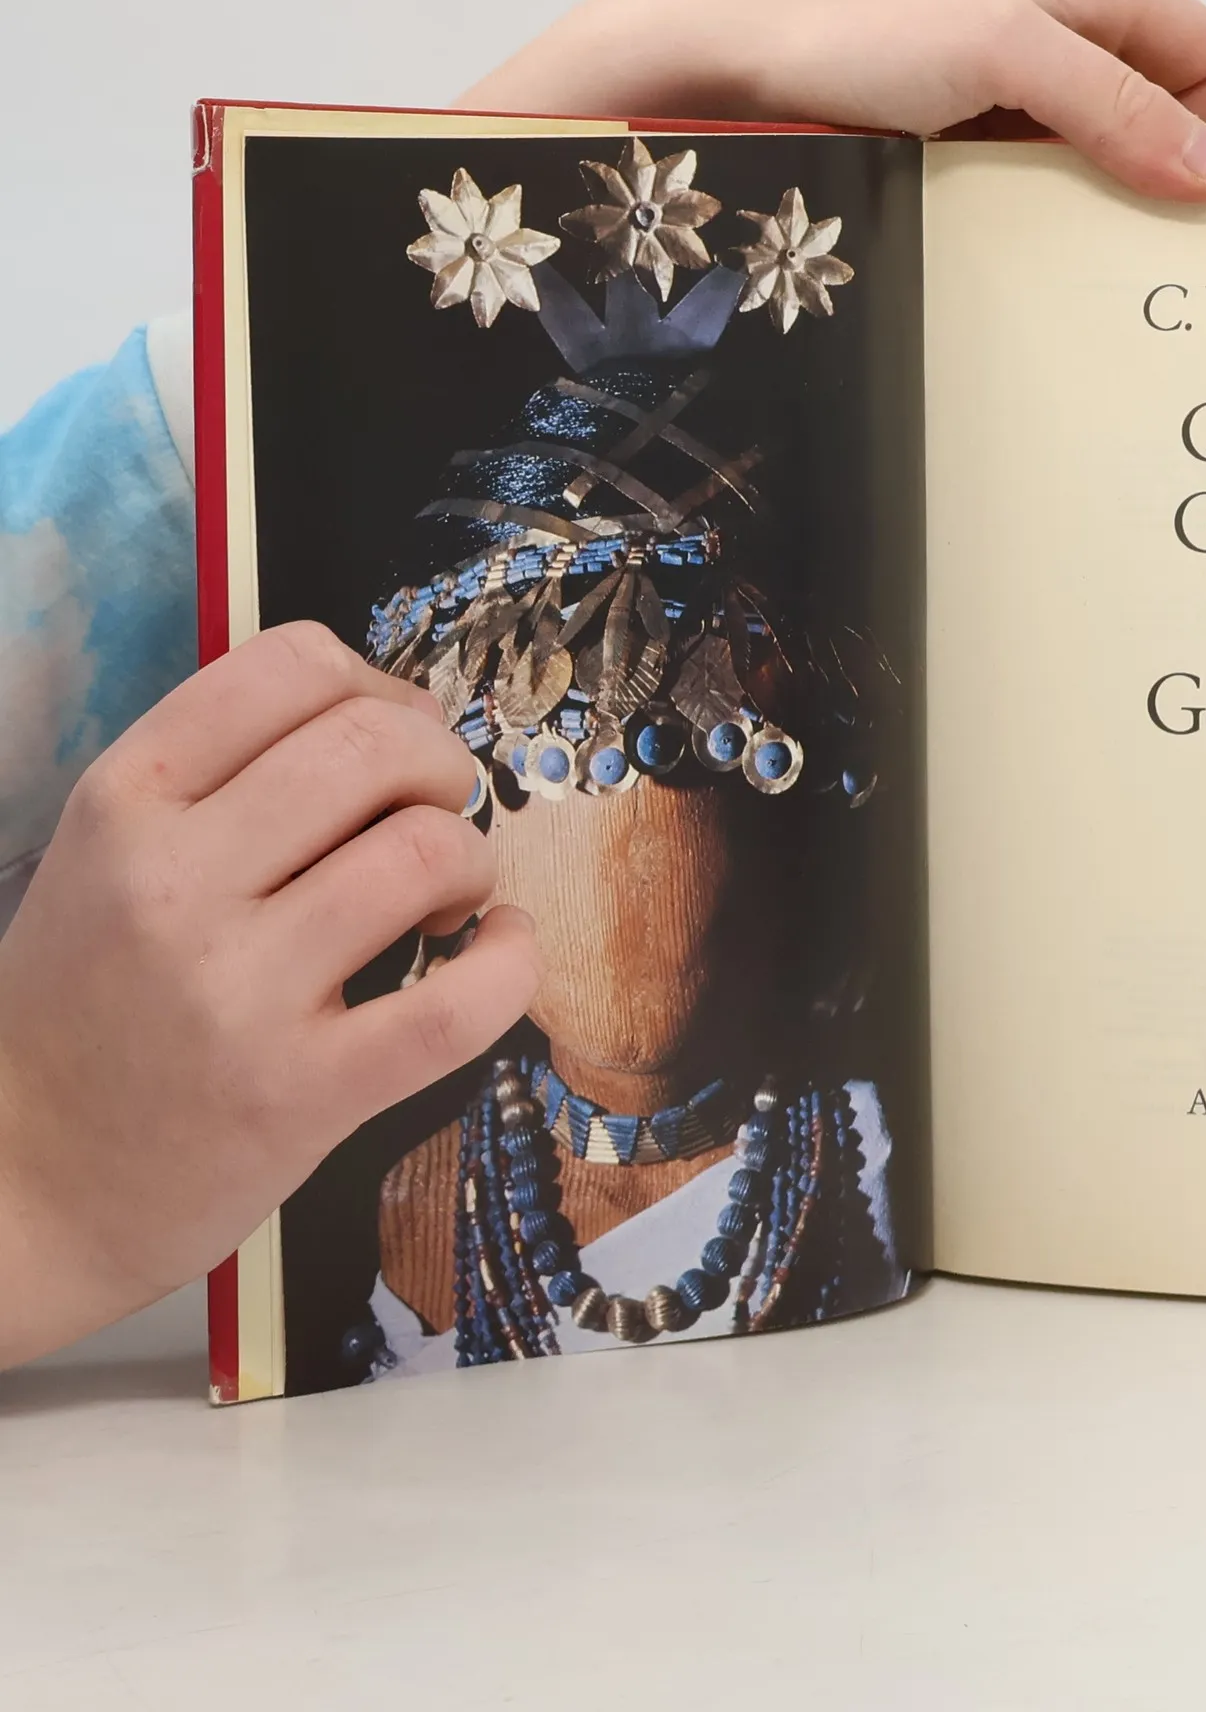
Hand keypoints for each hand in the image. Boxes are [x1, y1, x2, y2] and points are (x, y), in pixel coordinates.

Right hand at [0, 624, 539, 1367]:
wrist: (21, 1186)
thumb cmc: (89, 1005)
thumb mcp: (109, 855)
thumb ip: (226, 776)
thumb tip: (397, 718)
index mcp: (125, 801)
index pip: (290, 664)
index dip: (379, 685)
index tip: (395, 737)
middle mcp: (174, 881)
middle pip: (374, 743)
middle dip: (442, 763)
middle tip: (434, 814)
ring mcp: (238, 990)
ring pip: (426, 852)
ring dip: (471, 859)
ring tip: (447, 899)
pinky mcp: (304, 1092)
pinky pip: (460, 1002)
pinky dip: (511, 961)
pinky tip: (494, 951)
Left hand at [458, 0, 1205, 203]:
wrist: (713, 52)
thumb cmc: (844, 24)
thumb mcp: (1002, 51)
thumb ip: (1113, 102)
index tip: (1197, 218)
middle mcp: (1056, 28)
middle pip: (1158, 117)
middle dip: (1160, 185)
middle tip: (1138, 263)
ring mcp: (1002, 84)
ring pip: (1091, 158)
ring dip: (1090, 211)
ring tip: (1064, 266)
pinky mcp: (954, 132)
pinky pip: (1025, 182)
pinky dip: (1029, 217)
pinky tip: (1004, 249)